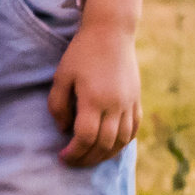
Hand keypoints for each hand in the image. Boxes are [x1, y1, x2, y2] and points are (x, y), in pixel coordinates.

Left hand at [50, 22, 140, 165]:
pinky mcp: (136, 100)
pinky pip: (133, 130)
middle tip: (73, 162)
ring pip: (121, 141)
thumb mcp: (62, 76)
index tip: (62, 156)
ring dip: (105, 155)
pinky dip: (122, 144)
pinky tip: (110, 148)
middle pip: (104, 144)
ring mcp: (129, 104)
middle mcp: (115, 105)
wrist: (112, 32)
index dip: (73, 153)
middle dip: (87, 159)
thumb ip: (58, 105)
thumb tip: (64, 130)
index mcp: (94, 100)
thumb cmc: (81, 52)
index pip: (85, 138)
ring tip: (90, 158)